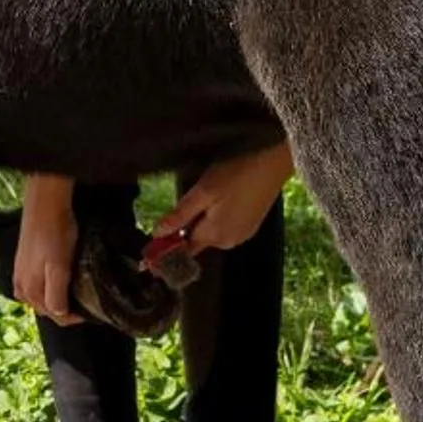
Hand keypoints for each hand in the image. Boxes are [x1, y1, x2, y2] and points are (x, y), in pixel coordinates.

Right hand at [13, 175, 81, 324]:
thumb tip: (59, 314)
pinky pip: (32, 287)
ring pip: (38, 299)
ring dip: (54, 301)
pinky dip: (44, 291)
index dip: (74, 318)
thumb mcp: (59, 267)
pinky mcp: (22, 263)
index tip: (90, 312)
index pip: (55, 316)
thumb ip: (56, 294)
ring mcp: (20, 274)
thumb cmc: (56, 235)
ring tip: (72, 295)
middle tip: (84, 305)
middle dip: (64, 311)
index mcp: (31, 290)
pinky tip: (53, 283)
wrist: (45, 206)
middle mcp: (22, 286)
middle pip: (45, 310)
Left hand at [148, 139, 296, 267]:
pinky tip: (222, 196)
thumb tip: (158, 233)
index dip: (165, 251)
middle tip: (189, 198)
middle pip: (197, 240)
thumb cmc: (238, 172)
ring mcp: (243, 234)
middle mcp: (229, 241)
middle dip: (186, 227)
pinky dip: (216, 217)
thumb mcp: (204, 191)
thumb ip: (181, 214)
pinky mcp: (251, 225)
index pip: (183, 250)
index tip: (147, 261)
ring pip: (211, 232)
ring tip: (210, 191)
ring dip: (202, 220)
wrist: (275, 160)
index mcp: (215, 235)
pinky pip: (225, 227)